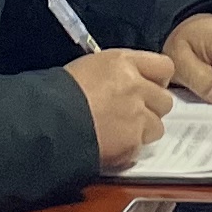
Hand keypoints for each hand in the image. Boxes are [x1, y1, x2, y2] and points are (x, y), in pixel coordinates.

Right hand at [66, 46, 177, 166]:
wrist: (46, 120)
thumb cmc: (58, 93)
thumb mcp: (89, 68)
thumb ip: (117, 73)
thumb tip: (130, 81)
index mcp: (124, 62)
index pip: (164, 67)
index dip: (158, 80)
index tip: (150, 86)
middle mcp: (135, 86)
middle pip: (164, 99)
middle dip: (151, 108)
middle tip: (133, 112)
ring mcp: (136, 115)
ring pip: (157, 126)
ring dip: (143, 130)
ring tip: (120, 131)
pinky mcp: (131, 141)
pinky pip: (140, 147)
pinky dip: (129, 148)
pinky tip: (111, 144)